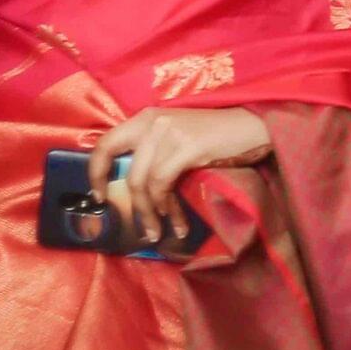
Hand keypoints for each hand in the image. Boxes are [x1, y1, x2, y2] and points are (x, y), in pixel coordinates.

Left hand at [89, 107, 269, 245]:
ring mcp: (170, 134)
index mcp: (146, 118)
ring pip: (144, 182)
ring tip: (156, 231)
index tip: (98, 195)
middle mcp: (153, 123)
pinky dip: (166, 206)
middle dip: (127, 201)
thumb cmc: (218, 133)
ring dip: (149, 212)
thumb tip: (134, 183)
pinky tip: (175, 220)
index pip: (105, 142)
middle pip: (127, 169)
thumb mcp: (177, 134)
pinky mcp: (188, 147)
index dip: (96, 171)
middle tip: (133, 222)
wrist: (254, 125)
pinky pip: (164, 184)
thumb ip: (154, 149)